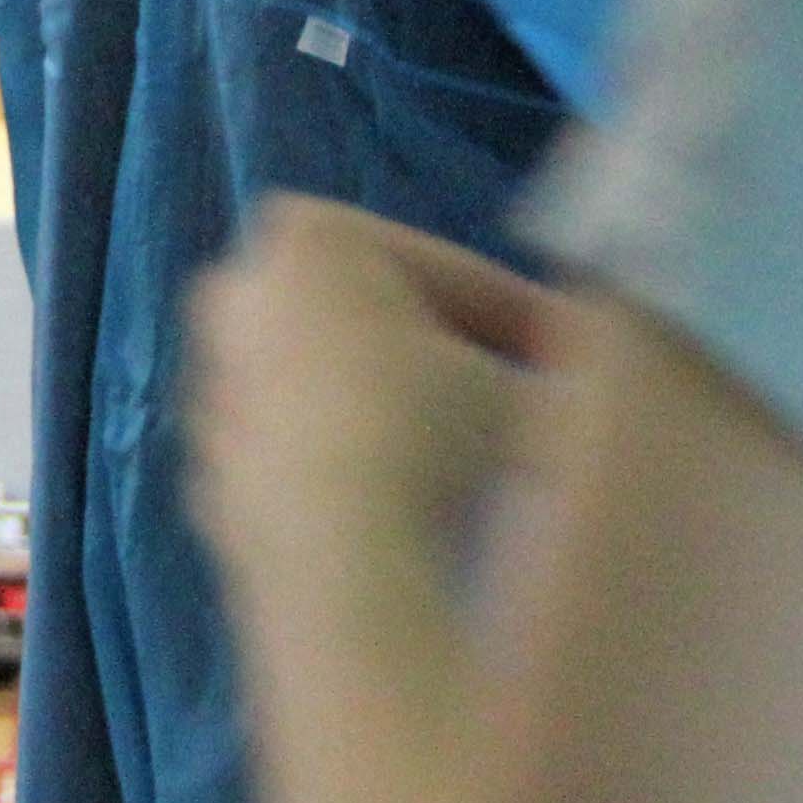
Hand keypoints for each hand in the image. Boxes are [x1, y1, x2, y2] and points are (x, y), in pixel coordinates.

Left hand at [181, 194, 561, 578]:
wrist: (339, 566)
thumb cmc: (429, 441)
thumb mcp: (520, 385)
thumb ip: (558, 362)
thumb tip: (594, 371)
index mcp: (311, 236)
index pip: (457, 273)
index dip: (530, 323)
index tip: (582, 363)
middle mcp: (240, 292)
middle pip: (388, 325)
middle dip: (455, 364)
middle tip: (528, 409)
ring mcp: (213, 385)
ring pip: (344, 394)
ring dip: (406, 421)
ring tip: (480, 471)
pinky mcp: (209, 470)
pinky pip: (307, 458)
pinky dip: (356, 474)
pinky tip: (414, 516)